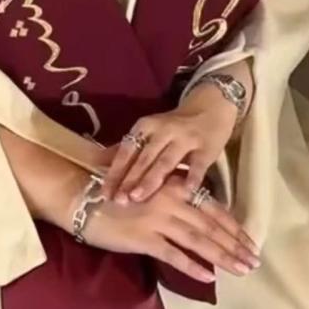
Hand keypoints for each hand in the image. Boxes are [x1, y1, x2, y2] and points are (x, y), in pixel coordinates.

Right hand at [76, 174, 260, 282]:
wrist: (80, 195)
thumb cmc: (113, 190)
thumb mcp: (149, 186)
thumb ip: (172, 194)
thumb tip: (194, 207)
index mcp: (176, 187)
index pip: (213, 208)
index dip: (234, 227)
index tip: (250, 242)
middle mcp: (172, 201)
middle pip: (212, 226)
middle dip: (236, 245)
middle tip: (254, 261)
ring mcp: (159, 220)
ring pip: (199, 240)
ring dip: (223, 257)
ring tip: (241, 270)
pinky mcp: (144, 238)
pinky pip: (174, 254)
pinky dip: (193, 266)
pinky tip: (209, 277)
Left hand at [101, 80, 239, 204]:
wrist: (211, 107)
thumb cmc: (173, 127)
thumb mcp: (149, 132)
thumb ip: (128, 149)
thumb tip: (96, 164)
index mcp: (145, 127)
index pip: (126, 152)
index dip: (115, 173)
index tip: (105, 193)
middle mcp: (163, 131)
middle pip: (143, 158)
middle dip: (130, 180)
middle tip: (119, 201)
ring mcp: (186, 138)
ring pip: (165, 162)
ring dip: (151, 180)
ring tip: (138, 198)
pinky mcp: (206, 148)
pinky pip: (198, 165)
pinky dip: (192, 177)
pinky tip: (185, 192)